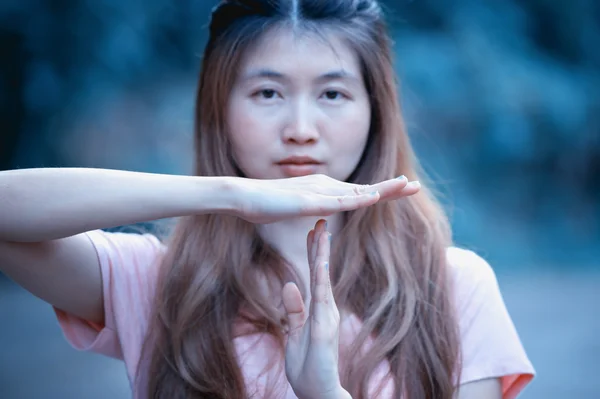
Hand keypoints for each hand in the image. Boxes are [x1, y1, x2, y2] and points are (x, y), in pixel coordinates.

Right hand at [233, 174, 418, 223]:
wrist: (244, 197)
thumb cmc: (266, 204)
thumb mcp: (296, 207)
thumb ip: (311, 207)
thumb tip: (322, 211)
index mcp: (325, 190)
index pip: (359, 193)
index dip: (382, 192)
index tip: (403, 189)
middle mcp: (326, 186)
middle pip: (365, 189)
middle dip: (392, 188)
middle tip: (416, 185)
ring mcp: (318, 192)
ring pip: (357, 192)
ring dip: (382, 189)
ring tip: (405, 186)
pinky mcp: (308, 200)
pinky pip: (337, 201)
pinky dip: (357, 200)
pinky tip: (373, 198)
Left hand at [282, 220, 347, 398]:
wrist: (318, 391)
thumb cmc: (308, 365)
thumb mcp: (295, 332)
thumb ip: (294, 309)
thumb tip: (289, 284)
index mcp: (318, 308)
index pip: (315, 273)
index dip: (313, 251)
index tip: (313, 229)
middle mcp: (326, 308)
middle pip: (321, 269)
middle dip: (320, 244)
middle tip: (320, 219)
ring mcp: (326, 316)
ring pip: (323, 277)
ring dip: (322, 253)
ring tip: (322, 230)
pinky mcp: (324, 327)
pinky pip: (321, 298)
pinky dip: (320, 277)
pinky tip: (319, 261)